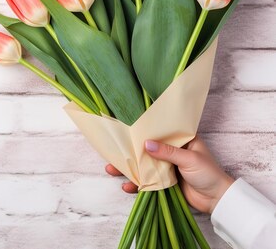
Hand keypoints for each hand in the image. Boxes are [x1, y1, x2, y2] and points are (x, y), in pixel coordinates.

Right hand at [105, 135, 234, 212]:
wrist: (217, 200)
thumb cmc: (209, 174)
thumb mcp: (189, 159)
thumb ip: (167, 152)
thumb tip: (146, 144)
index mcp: (181, 140)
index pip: (159, 131)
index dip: (143, 130)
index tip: (126, 129)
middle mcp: (172, 151)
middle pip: (147, 149)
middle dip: (130, 152)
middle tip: (113, 152)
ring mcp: (167, 167)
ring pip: (144, 165)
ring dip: (129, 169)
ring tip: (112, 170)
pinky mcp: (164, 182)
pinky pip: (147, 181)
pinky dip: (137, 184)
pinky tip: (127, 186)